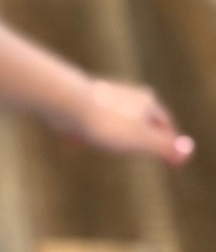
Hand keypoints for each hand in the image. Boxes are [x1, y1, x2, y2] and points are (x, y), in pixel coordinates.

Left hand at [52, 78, 194, 165]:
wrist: (66, 102)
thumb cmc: (107, 122)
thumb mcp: (142, 139)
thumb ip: (164, 145)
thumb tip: (185, 151)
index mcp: (146, 101)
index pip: (164, 123)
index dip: (168, 142)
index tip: (169, 158)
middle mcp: (125, 94)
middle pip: (137, 120)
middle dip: (136, 137)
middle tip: (136, 150)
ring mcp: (101, 96)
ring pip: (110, 121)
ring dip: (106, 135)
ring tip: (99, 143)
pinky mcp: (77, 101)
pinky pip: (85, 122)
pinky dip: (83, 133)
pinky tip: (73, 140)